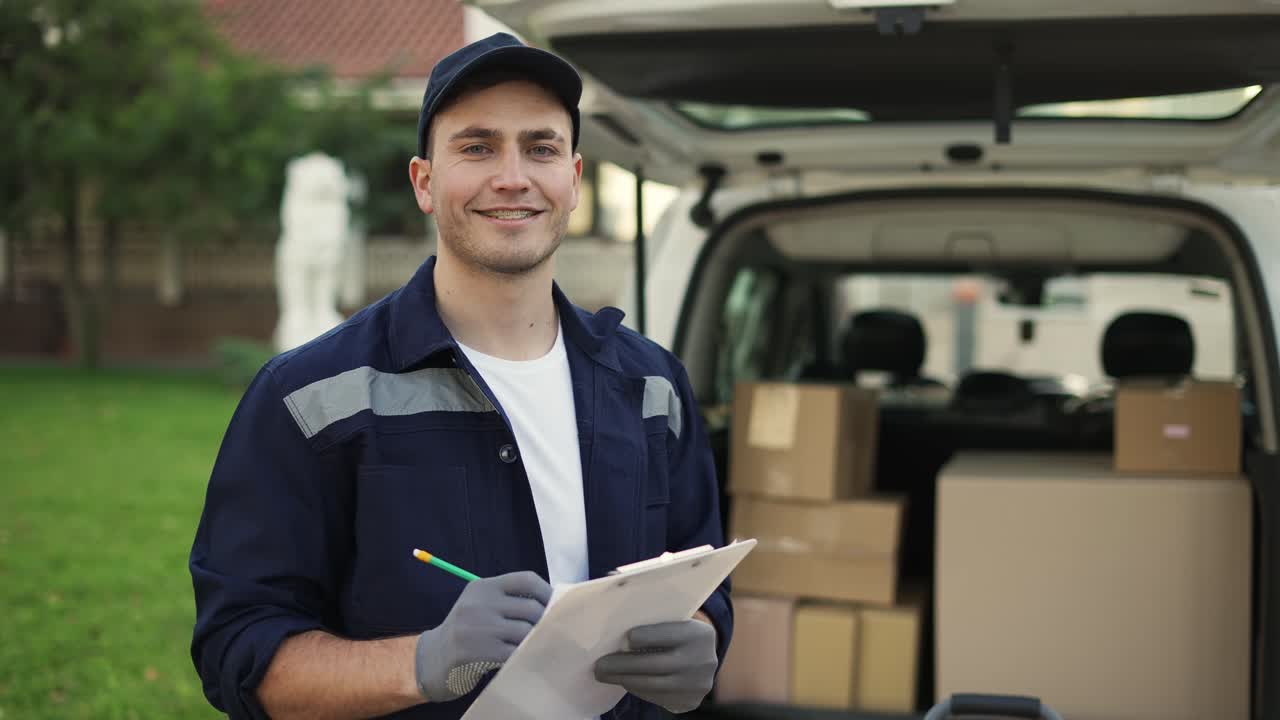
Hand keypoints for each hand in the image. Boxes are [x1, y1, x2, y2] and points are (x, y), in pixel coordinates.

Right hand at [414, 571, 551, 701]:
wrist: (431, 660)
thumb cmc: (466, 633)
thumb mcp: (480, 607)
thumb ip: (508, 602)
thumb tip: (554, 604)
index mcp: (483, 587)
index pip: (526, 579)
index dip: (547, 593)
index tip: (555, 607)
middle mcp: (479, 603)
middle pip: (531, 608)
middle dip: (544, 623)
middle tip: (548, 634)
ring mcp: (476, 628)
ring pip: (525, 632)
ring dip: (534, 642)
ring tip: (534, 648)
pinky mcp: (475, 652)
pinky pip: (514, 653)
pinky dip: (523, 658)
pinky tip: (521, 661)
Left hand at [594, 619, 718, 713]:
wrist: (706, 661)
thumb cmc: (680, 635)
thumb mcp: (677, 621)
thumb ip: (655, 617)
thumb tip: (616, 605)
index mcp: (700, 634)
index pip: (669, 634)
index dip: (646, 636)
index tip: (624, 638)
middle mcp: (703, 660)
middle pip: (657, 663)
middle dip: (624, 664)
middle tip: (599, 664)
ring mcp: (698, 684)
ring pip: (654, 684)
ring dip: (624, 679)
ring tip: (604, 674)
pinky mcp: (690, 701)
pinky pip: (657, 697)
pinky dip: (637, 689)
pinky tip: (623, 681)